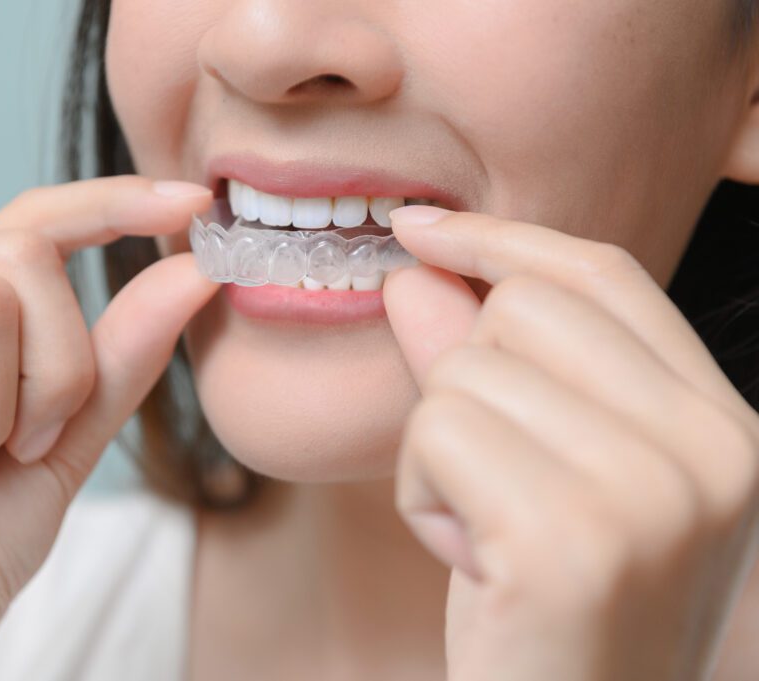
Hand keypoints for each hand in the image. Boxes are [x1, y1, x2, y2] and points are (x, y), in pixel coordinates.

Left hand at [383, 207, 758, 680]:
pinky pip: (435, 433)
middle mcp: (713, 450)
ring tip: (485, 535)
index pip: (603, 276)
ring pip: (464, 373)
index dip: (500, 239)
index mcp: (722, 427)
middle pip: (521, 310)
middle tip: (493, 485)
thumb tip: (418, 270)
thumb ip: (481, 364)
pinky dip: (419, 492)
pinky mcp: (570, 538)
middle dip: (466, 386)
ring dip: (438, 453)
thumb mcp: (532, 474)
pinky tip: (469, 559)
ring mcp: (652, 494)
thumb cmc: (545, 613)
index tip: (418, 225)